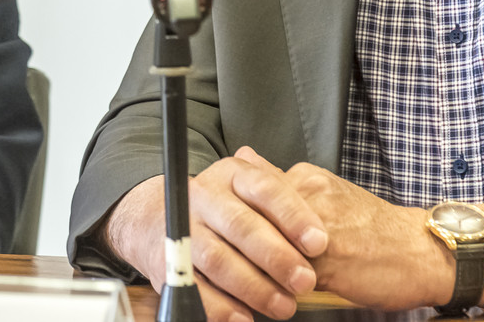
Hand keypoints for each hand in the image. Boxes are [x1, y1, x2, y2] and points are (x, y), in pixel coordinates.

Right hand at [102, 153, 328, 321]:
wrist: (157, 219)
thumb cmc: (223, 209)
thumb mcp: (249, 192)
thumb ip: (283, 199)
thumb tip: (326, 217)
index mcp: (232, 175)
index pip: (264, 187)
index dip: (293, 215)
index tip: (319, 243)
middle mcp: (204, 196)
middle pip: (240, 224)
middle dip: (276, 256)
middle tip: (305, 282)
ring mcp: (183, 229)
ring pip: (218, 258)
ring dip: (254, 287)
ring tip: (284, 306)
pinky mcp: (167, 263)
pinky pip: (194, 287)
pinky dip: (220, 306)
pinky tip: (243, 317)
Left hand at [239, 150, 450, 309]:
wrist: (422, 251)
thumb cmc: (374, 229)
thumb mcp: (328, 193)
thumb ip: (284, 184)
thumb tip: (246, 158)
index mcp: (307, 178)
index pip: (249, 188)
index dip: (234, 214)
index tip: (223, 231)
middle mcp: (310, 194)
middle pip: (250, 214)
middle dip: (237, 241)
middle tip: (227, 260)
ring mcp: (318, 226)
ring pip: (264, 244)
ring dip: (252, 265)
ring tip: (248, 280)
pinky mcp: (328, 260)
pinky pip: (286, 273)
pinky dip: (273, 284)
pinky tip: (272, 294)